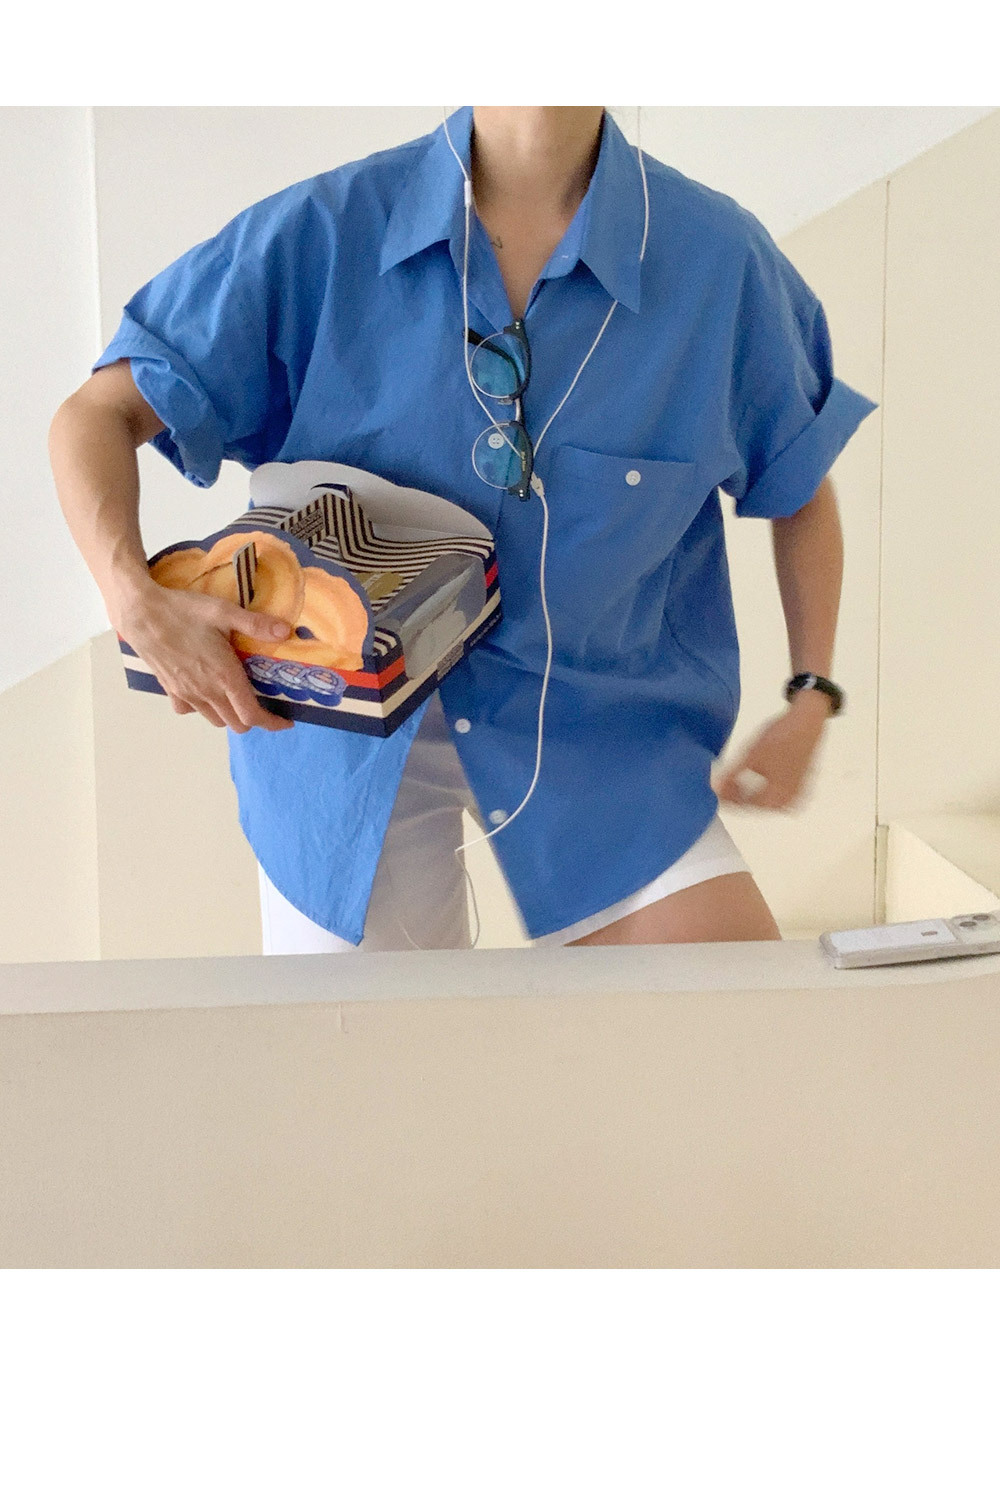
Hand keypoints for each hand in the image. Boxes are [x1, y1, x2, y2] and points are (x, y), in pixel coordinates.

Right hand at [114, 581, 295, 732]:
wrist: (140, 613)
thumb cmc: (183, 611)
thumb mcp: (223, 611)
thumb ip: (256, 625)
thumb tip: (285, 632)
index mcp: (224, 677)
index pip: (253, 716)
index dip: (272, 723)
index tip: (286, 721)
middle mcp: (207, 692)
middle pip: (236, 724)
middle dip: (255, 719)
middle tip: (265, 703)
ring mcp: (186, 694)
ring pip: (215, 720)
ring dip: (230, 715)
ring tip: (238, 697)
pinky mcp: (170, 690)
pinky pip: (190, 710)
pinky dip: (203, 708)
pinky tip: (206, 690)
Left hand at [711, 694, 830, 810]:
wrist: (807, 719)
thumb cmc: (778, 738)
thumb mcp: (750, 756)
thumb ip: (731, 775)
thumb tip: (713, 788)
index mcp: (777, 798)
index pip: (744, 805)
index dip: (727, 797)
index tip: (715, 788)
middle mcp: (790, 802)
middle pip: (757, 804)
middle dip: (738, 795)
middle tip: (723, 782)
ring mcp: (799, 793)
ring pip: (768, 800)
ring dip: (751, 792)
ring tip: (736, 778)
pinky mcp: (803, 783)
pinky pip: (779, 793)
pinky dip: (765, 788)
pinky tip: (756, 776)